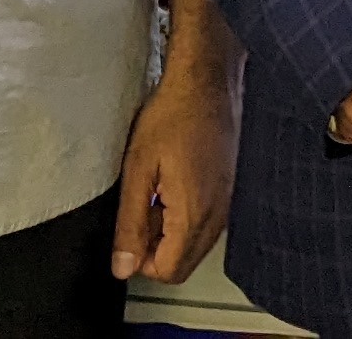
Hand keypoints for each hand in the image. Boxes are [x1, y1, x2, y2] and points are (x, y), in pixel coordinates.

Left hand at [111, 63, 236, 283]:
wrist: (207, 81)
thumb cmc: (172, 116)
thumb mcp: (137, 170)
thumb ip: (130, 224)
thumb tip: (123, 267)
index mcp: (194, 214)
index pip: (169, 271)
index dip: (141, 260)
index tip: (130, 229)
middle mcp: (218, 215)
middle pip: (184, 264)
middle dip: (157, 249)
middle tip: (141, 209)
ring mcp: (227, 202)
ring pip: (195, 245)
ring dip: (171, 232)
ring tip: (155, 192)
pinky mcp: (228, 190)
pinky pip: (206, 224)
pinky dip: (185, 216)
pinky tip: (172, 183)